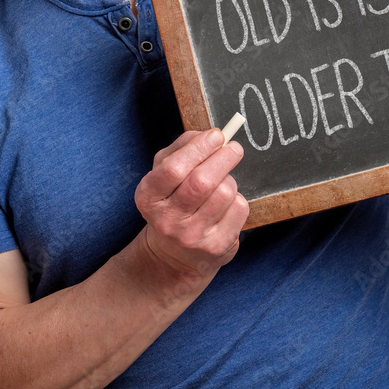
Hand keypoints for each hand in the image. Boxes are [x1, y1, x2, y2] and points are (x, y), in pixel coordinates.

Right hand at [134, 130, 248, 279]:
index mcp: (148, 196)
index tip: (216, 136)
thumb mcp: (164, 170)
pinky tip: (226, 204)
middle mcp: (167, 220)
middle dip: (224, 158)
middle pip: (202, 181)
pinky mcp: (216, 247)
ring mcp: (192, 236)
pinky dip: (237, 199)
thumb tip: (212, 136)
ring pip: (224, 193)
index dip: (199, 148)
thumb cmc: (172, 200)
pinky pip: (239, 209)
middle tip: (233, 148)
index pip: (174, 169)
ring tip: (222, 183)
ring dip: (229, 180)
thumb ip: (183, 146)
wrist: (175, 252)